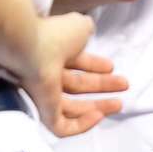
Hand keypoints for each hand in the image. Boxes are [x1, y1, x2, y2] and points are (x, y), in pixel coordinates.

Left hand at [25, 13, 125, 136]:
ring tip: (119, 104)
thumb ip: (86, 29)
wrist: (29, 47)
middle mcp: (48, 73)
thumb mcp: (79, 25)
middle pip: (78, 85)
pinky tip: (99, 117)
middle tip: (124, 86)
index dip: (96, 65)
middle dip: (102, 86)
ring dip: (97, 107)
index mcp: (55, 52)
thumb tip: (89, 32)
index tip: (112, 67)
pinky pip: (62, 126)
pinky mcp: (42, 112)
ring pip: (72, 107)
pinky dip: (81, 125)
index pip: (77, 62)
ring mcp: (44, 94)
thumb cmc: (54, 34)